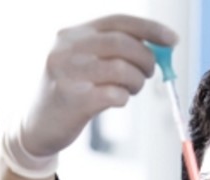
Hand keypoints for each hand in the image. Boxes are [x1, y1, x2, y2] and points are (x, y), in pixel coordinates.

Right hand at [18, 14, 177, 157]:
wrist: (37, 128)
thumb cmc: (68, 93)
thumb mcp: (81, 62)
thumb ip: (111, 51)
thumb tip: (157, 47)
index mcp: (71, 34)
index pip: (118, 22)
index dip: (150, 28)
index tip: (172, 40)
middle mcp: (67, 49)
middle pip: (123, 44)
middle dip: (146, 58)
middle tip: (150, 72)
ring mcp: (68, 74)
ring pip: (123, 69)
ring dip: (137, 82)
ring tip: (131, 89)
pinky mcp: (74, 100)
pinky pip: (115, 95)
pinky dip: (123, 98)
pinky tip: (115, 101)